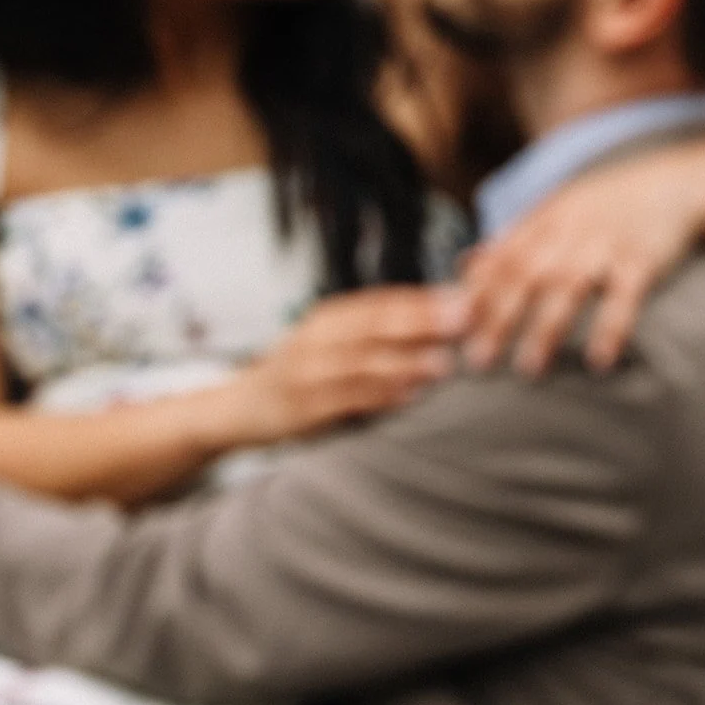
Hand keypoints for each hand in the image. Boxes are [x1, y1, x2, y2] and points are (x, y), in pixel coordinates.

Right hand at [230, 284, 471, 443]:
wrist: (240, 408)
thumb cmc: (301, 374)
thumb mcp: (331, 343)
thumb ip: (373, 332)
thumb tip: (437, 320)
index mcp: (329, 317)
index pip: (381, 302)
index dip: (422, 299)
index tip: (464, 297)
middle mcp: (318, 338)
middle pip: (375, 324)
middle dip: (421, 320)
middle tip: (464, 319)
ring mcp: (308, 372)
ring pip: (363, 361)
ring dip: (405, 360)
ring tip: (444, 363)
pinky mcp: (303, 407)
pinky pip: (346, 399)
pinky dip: (379, 396)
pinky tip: (408, 395)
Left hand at [462, 149, 702, 376]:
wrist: (673, 183)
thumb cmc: (605, 203)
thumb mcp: (554, 209)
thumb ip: (509, 239)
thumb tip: (462, 264)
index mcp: (542, 220)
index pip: (499, 258)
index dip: (475, 293)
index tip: (451, 328)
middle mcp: (567, 230)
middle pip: (525, 275)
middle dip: (498, 317)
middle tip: (477, 360)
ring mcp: (604, 244)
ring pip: (567, 287)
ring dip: (546, 328)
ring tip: (528, 369)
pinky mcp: (643, 259)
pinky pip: (625, 297)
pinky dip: (611, 327)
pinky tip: (599, 360)